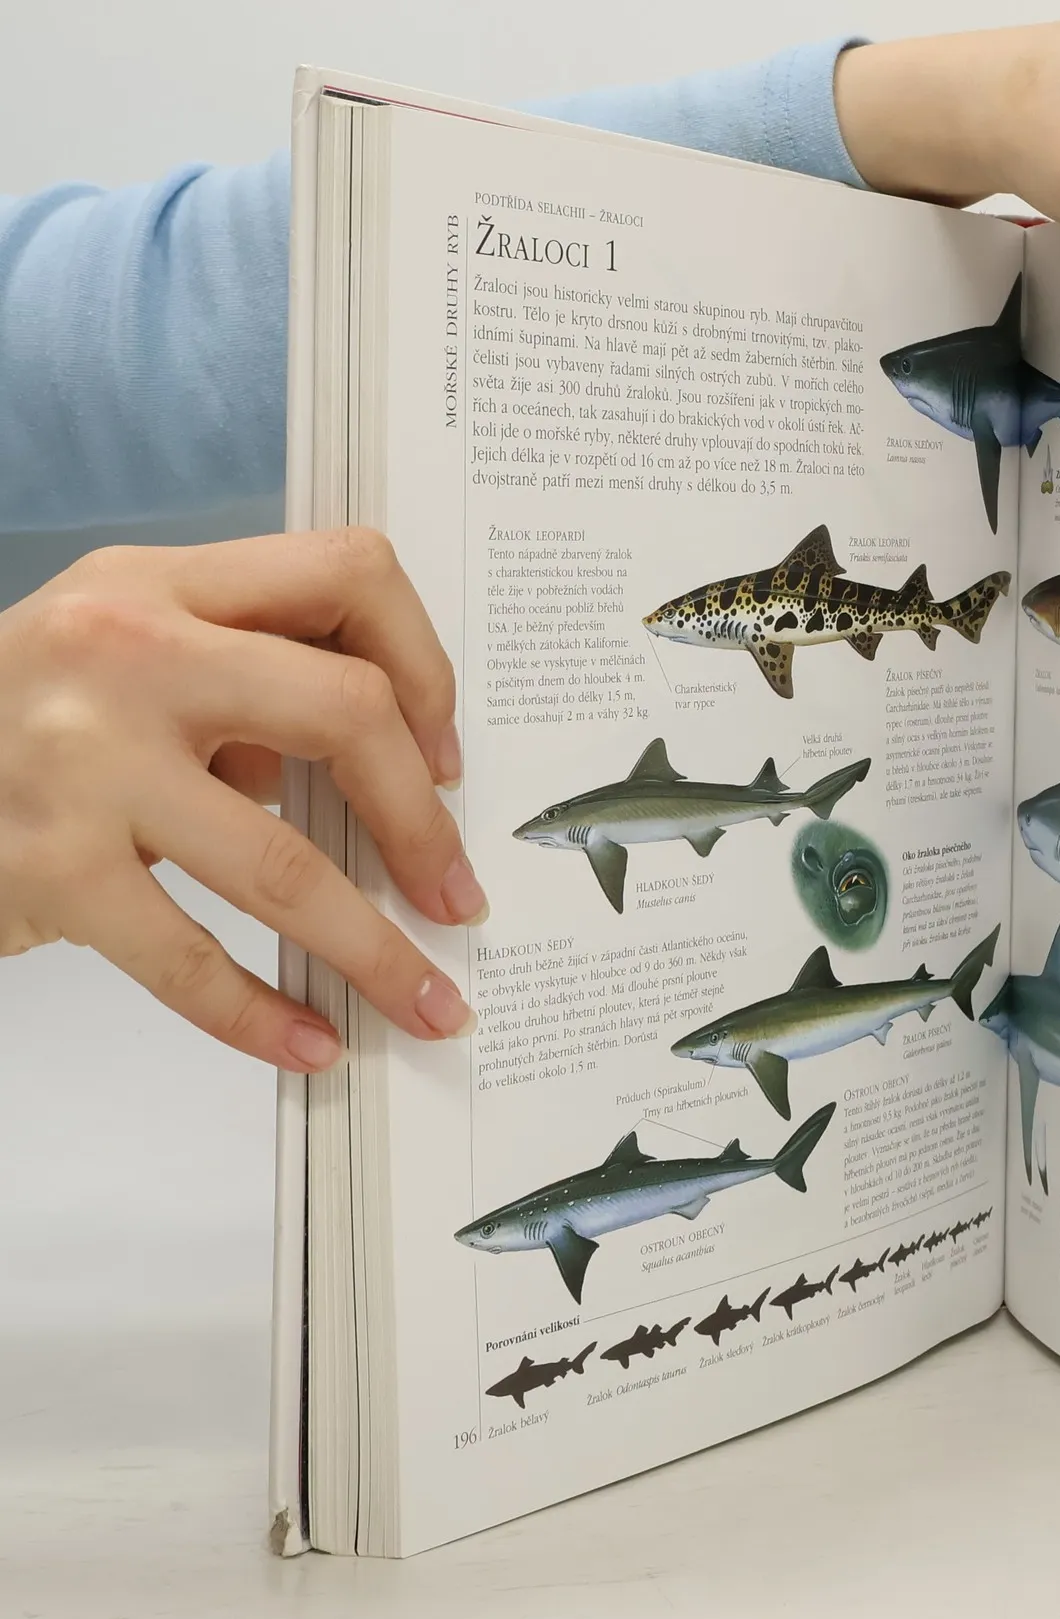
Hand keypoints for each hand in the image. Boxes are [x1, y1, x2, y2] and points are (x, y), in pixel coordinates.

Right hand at [0, 531, 485, 1071]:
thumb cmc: (21, 722)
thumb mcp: (125, 659)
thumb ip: (246, 687)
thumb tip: (390, 782)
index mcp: (162, 586)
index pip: (347, 577)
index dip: (424, 669)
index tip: (444, 757)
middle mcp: (126, 653)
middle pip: (345, 712)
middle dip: (425, 822)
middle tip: (458, 896)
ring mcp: (84, 761)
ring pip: (284, 866)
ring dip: (376, 952)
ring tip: (429, 1004)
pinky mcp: (50, 867)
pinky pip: (187, 958)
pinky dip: (260, 1014)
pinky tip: (311, 1041)